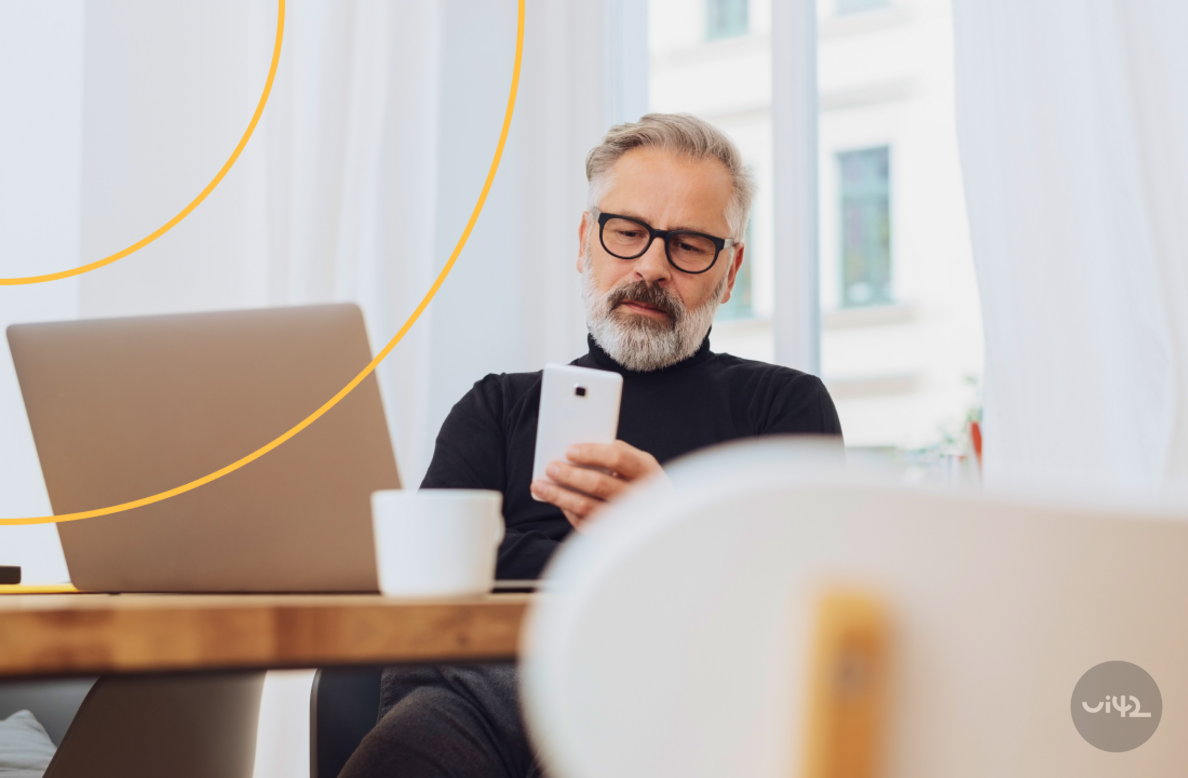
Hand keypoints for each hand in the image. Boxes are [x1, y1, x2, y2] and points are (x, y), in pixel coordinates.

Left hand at [530, 440, 663, 531]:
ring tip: (540, 486)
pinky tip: (558, 501)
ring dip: (559, 495)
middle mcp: (640, 497)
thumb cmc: (642, 483)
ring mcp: (627, 520)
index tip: (569, 451)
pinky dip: (568, 512)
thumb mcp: (639, 464)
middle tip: (550, 468)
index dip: (591, 453)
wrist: (662, 522)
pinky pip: (585, 524)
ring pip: (586, 507)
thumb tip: (580, 449)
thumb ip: (617, 454)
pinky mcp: (614, 536)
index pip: (618, 458)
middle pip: (598, 484)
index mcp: (647, 472)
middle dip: (569, 475)